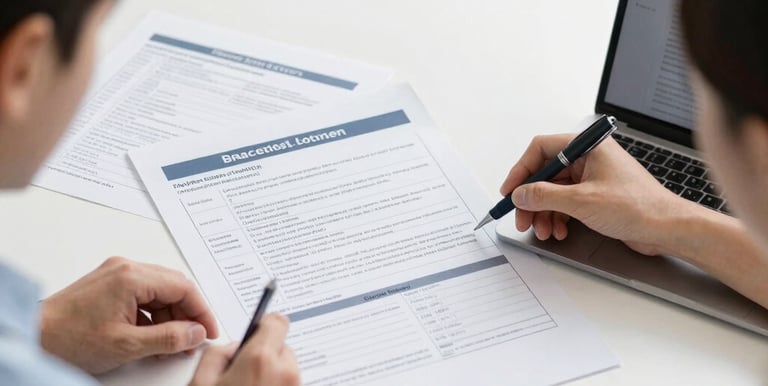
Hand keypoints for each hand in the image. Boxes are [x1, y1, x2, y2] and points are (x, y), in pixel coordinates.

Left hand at [40, 257, 218, 373]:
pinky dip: (153, 315)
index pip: (183, 286)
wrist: (34, 337)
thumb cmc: (69, 338)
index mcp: (132, 276)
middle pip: (173, 286)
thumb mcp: (127, 345)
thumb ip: (169, 338)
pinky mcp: (109, 284)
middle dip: (187, 314)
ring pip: (159, 292)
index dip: (201, 311)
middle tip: (194, 339)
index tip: (208, 330)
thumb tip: (195, 333)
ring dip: (170, 317)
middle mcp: (125, 268)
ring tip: (172, 345)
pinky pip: (143, 295)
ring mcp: (116, 274)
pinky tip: (154, 336)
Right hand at [189, 313, 299, 385]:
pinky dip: (275, 384)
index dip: (264, 323)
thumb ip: (215, 355)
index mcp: (260, 360)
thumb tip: (231, 349)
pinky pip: (288, 382)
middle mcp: (285, 373)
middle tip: (241, 372)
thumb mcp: (201, 383)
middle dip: (262, 354)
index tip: (257, 327)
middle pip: (279, 347)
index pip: (277, 322)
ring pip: (285, 367)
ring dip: (270, 372)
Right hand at [501, 134, 697, 255]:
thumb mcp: (582, 201)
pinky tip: (560, 231)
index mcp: (588, 146)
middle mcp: (589, 158)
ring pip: (554, 192)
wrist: (667, 228)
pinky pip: (566, 203)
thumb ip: (544, 196)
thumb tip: (520, 193)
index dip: (521, 170)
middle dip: (532, 199)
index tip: (510, 191)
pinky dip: (559, 217)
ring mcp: (593, 177)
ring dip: (544, 212)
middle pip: (545, 174)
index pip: (541, 149)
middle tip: (522, 218)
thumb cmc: (639, 206)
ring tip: (543, 230)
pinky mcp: (596, 195)